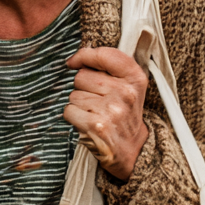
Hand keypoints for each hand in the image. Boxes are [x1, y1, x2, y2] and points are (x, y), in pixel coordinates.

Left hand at [64, 47, 149, 180]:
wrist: (131, 149)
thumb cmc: (123, 113)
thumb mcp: (128, 86)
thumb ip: (108, 67)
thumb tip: (74, 60)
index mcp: (135, 79)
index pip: (106, 55)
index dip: (85, 55)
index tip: (75, 62)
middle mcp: (125, 92)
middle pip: (82, 76)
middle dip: (83, 87)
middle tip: (98, 101)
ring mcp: (111, 110)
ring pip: (73, 94)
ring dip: (79, 104)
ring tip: (95, 113)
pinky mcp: (96, 125)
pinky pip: (69, 110)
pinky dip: (73, 117)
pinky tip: (88, 123)